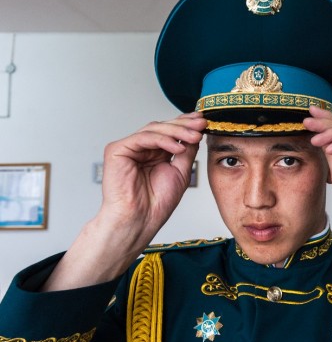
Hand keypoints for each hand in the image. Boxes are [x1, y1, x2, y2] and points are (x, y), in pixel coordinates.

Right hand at [99, 112, 206, 246]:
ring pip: (154, 129)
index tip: (204, 121)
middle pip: (163, 127)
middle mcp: (141, 148)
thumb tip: (197, 133)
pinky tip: (178, 147)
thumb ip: (187, 151)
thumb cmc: (157, 203)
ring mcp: (129, 148)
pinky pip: (143, 138)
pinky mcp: (117, 150)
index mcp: (155, 153)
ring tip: (195, 136)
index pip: (170, 132)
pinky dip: (163, 140)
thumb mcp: (181, 171)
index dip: (186, 124)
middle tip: (202, 124)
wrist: (141, 220)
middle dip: (184, 124)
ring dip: (177, 131)